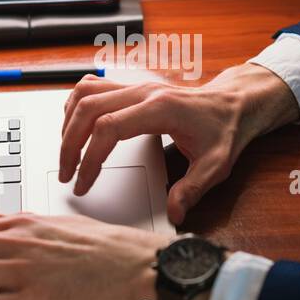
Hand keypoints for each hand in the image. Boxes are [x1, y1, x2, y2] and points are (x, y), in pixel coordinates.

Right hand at [59, 64, 299, 223]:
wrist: (233, 104)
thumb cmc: (223, 130)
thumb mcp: (216, 165)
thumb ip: (193, 189)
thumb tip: (174, 213)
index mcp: (159, 108)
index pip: (108, 128)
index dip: (90, 158)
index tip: (84, 183)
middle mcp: (142, 92)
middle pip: (87, 109)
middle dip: (69, 144)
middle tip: (67, 174)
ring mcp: (135, 87)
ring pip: (84, 94)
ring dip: (68, 124)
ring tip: (67, 154)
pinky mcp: (131, 89)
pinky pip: (92, 88)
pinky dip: (76, 107)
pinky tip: (75, 127)